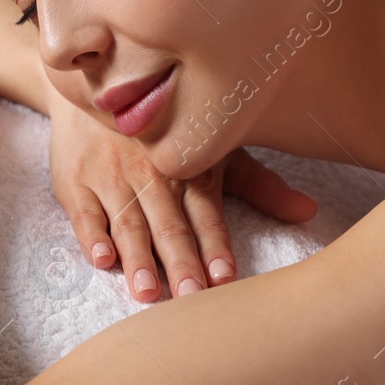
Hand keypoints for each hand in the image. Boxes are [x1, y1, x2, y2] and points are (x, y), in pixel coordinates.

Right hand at [47, 98, 317, 302]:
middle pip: (168, 222)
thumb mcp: (215, 150)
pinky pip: (84, 211)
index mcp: (191, 169)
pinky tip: (102, 259)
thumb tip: (309, 211)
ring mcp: (112, 175)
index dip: (216, 244)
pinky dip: (92, 234)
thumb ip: (259, 186)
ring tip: (147, 291)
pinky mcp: (76, 179)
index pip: (206, 213)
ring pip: (127, 221)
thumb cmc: (168, 127)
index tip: (225, 278)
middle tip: (189, 298)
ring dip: (137, 257)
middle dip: (180, 260)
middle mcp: (153, 172)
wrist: (98, 86)